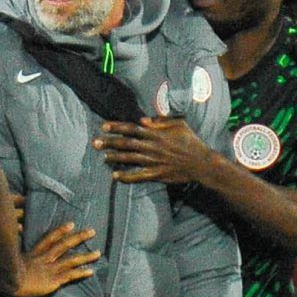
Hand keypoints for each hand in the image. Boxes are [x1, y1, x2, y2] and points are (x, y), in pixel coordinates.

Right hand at [3, 221, 99, 296]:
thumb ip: (11, 256)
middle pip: (64, 245)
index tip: (71, 224)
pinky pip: (70, 275)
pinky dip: (81, 272)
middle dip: (78, 238)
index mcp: (34, 254)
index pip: (49, 239)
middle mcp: (45, 259)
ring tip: (98, 253)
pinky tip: (91, 271)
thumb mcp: (8, 261)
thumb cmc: (6, 274)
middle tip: (92, 231)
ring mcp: (50, 269)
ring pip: (71, 260)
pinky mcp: (53, 280)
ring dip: (85, 256)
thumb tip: (7, 251)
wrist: (10, 282)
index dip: (61, 231)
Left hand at [96, 117, 218, 187]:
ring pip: (130, 159)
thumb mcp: (179, 123)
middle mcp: (152, 146)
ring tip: (103, 157)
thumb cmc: (191, 141)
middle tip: (95, 142)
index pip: (132, 129)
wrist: (201, 163)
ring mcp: (154, 161)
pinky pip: (138, 176)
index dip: (117, 127)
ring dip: (115, 158)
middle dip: (110, 142)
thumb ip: (161, 120)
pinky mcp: (157, 174)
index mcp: (156, 133)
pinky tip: (115, 176)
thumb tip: (144, 120)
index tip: (103, 126)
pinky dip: (126, 176)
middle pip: (127, 143)